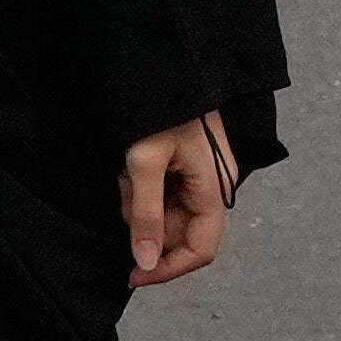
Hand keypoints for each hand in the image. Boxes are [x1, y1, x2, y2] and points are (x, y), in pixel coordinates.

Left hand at [121, 114, 240, 288]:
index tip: (133, 275)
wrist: (163, 65)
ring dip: (140, 204)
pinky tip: (132, 166)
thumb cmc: (158, 109)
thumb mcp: (144, 162)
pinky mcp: (184, 170)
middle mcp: (212, 188)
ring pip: (166, 216)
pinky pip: (161, 196)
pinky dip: (141, 190)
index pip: (201, 250)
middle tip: (126, 193)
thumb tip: (145, 263)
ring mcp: (198, 179)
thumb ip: (145, 215)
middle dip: (147, 225)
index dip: (168, 269)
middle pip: (181, 234)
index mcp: (214, 188)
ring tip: (128, 171)